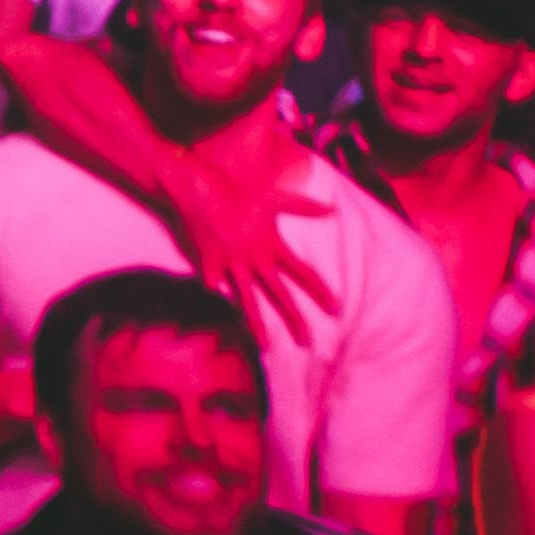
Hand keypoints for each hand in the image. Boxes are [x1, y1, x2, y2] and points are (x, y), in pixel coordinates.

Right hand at [170, 157, 333, 338]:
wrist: (199, 188)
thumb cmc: (238, 192)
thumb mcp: (274, 197)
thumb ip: (304, 206)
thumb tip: (333, 209)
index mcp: (273, 244)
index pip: (303, 272)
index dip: (320, 291)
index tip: (335, 309)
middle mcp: (255, 258)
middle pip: (279, 294)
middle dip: (294, 318)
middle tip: (307, 341)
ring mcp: (230, 263)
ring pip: (248, 299)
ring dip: (257, 323)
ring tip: (266, 346)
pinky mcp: (208, 262)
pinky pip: (214, 285)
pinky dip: (216, 297)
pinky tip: (218, 310)